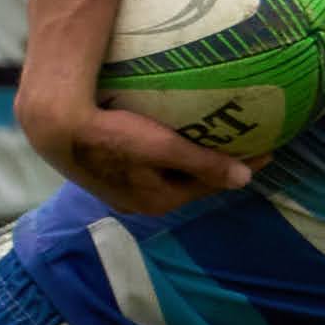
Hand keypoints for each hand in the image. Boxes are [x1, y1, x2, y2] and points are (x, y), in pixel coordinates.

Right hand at [16, 80, 249, 216]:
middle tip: (246, 139)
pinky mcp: (108, 164)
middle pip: (190, 178)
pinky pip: (150, 155)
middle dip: (217, 162)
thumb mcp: (162, 149)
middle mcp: (140, 199)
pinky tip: (171, 123)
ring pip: (169, 169)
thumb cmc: (111, 136)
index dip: (239, 167)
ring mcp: (122, 184)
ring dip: (192, 154)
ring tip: (214, 132)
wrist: (56, 124)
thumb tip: (245, 178)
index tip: (267, 148)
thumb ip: (203, 163)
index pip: (209, 185)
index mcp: (157, 201)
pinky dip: (169, 144)